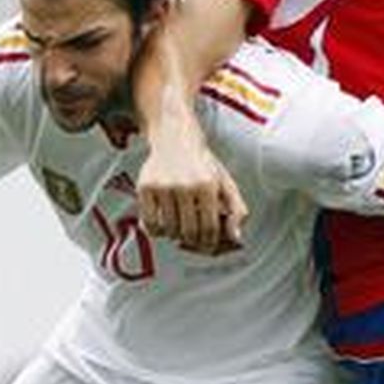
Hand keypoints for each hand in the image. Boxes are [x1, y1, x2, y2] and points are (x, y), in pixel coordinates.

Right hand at [136, 127, 248, 254]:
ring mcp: (163, 186)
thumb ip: (237, 210)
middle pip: (189, 232)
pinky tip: (163, 224)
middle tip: (192, 238)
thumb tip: (236, 237)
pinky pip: (150, 224)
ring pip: (170, 230)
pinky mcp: (146, 187)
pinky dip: (157, 231)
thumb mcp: (225, 183)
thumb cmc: (203, 165)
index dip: (209, 243)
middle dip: (193, 241)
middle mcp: (185, 185)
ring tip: (179, 226)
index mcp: (207, 185)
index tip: (207, 245)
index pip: (209, 228)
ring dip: (175, 235)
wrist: (175, 138)